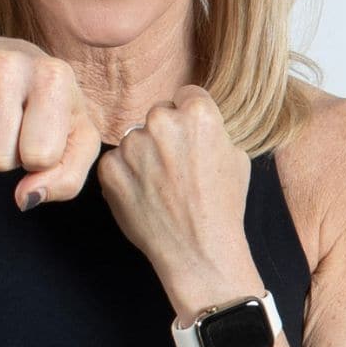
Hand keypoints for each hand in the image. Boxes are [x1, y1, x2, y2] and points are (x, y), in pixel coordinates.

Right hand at [0, 36, 101, 209]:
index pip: (39, 157)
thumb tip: (25, 198)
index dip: (37, 159)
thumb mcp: (75, 141)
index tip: (38, 133)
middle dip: (4, 157)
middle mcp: (8, 62)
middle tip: (10, 129)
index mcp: (54, 75)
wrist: (0, 62)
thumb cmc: (46, 109)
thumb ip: (65, 179)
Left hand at [97, 86, 252, 284]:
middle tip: (175, 167)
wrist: (199, 250)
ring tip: (161, 186)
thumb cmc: (223, 206)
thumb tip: (195, 121)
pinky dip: (125, 176)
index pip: (185, 95)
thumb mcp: (236, 156)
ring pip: (135, 139)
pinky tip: (144, 195)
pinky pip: (115, 162)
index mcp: (197, 114)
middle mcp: (162, 122)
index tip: (190, 138)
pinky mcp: (110, 168)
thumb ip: (212, 129)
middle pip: (158, 115)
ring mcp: (132, 145)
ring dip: (143, 155)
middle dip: (165, 134)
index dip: (189, 117)